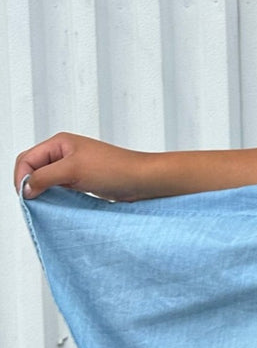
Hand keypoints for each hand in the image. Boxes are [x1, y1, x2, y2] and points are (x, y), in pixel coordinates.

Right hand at [13, 133, 148, 200]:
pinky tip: (57, 204)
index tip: (26, 195)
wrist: (142, 180)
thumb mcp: (73, 170)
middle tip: (33, 201)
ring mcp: (73, 167)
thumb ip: (45, 177)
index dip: (22, 176)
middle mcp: (64, 152)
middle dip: (29, 183)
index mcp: (60, 143)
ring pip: (46, 179)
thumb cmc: (114, 169)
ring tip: (45, 203)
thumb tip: (26, 188)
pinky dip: (54, 195)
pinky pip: (59, 187)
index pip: (27, 158)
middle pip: (33, 168)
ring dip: (42, 191)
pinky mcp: (81, 180)